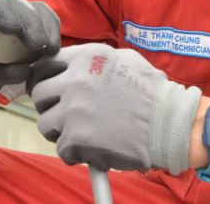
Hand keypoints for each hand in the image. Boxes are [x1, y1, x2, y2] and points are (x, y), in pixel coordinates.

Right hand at [0, 0, 59, 100]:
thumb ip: (6, 75)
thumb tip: (25, 70)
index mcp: (12, 27)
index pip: (37, 14)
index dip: (48, 26)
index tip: (53, 47)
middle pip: (20, 4)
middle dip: (33, 22)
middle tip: (38, 43)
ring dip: (8, 13)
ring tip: (15, 30)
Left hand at [27, 44, 200, 173]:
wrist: (171, 123)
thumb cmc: (152, 92)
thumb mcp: (124, 60)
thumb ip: (93, 62)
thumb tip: (69, 70)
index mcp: (86, 57)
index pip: (46, 64)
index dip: (46, 78)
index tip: (50, 89)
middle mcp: (75, 80)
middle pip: (39, 93)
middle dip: (50, 105)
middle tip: (65, 114)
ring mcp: (73, 110)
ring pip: (45, 123)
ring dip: (59, 130)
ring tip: (79, 133)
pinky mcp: (76, 138)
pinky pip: (61, 148)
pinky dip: (74, 152)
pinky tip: (91, 149)